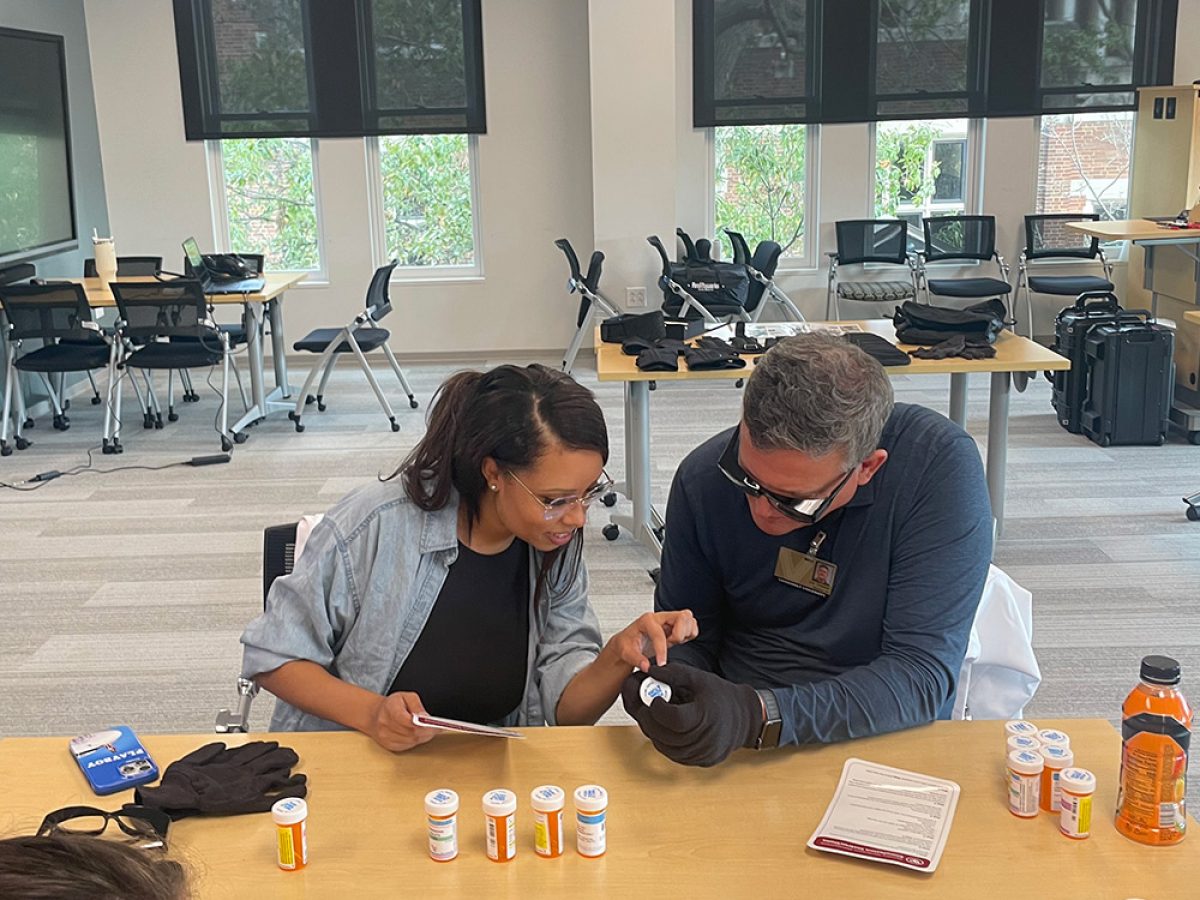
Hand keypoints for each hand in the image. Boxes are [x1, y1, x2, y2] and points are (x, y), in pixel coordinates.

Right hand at [369, 691, 436, 752]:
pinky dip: (416, 741)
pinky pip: (407, 746)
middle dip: (426, 731)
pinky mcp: (389, 745)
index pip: (406, 720)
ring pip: (411, 741)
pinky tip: (421, 735)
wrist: (375, 715)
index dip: (421, 723)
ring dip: (423, 736)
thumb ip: (417, 706)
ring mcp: (385, 736)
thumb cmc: (393, 705)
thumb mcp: (406, 696)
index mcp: (389, 708)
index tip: (433, 723)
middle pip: (410, 732)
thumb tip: (425, 718)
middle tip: (438, 727)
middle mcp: (384, 724)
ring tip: (431, 730)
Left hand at [606, 611, 698, 672]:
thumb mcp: (625, 652)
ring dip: (685, 633)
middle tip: (671, 644)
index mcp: (647, 620)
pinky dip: (689, 635)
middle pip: (683, 617)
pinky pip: (691, 626)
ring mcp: (669, 621)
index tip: (661, 663)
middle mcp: (660, 617)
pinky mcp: (675, 627)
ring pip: (689, 619)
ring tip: (672, 642)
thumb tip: (647, 666)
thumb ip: (636, 659)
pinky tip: (677, 642)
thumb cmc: (626, 643)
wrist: (627, 643)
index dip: (662, 650)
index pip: (660, 633)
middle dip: (680, 634)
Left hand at [620, 663, 761, 766]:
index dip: (657, 708)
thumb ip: (672, 674)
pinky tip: (664, 725)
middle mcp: (704, 740)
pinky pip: (671, 753)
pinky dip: (663, 740)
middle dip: (646, 717)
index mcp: (705, 717)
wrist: (745, 718)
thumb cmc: (721, 696)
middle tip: (642, 703)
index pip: (672, 718)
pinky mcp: (699, 762)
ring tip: (654, 713)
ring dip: (652, 729)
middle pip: (662, 734)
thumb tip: (647, 671)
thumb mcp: (698, 678)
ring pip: (662, 746)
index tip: (654, 698)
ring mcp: (701, 755)